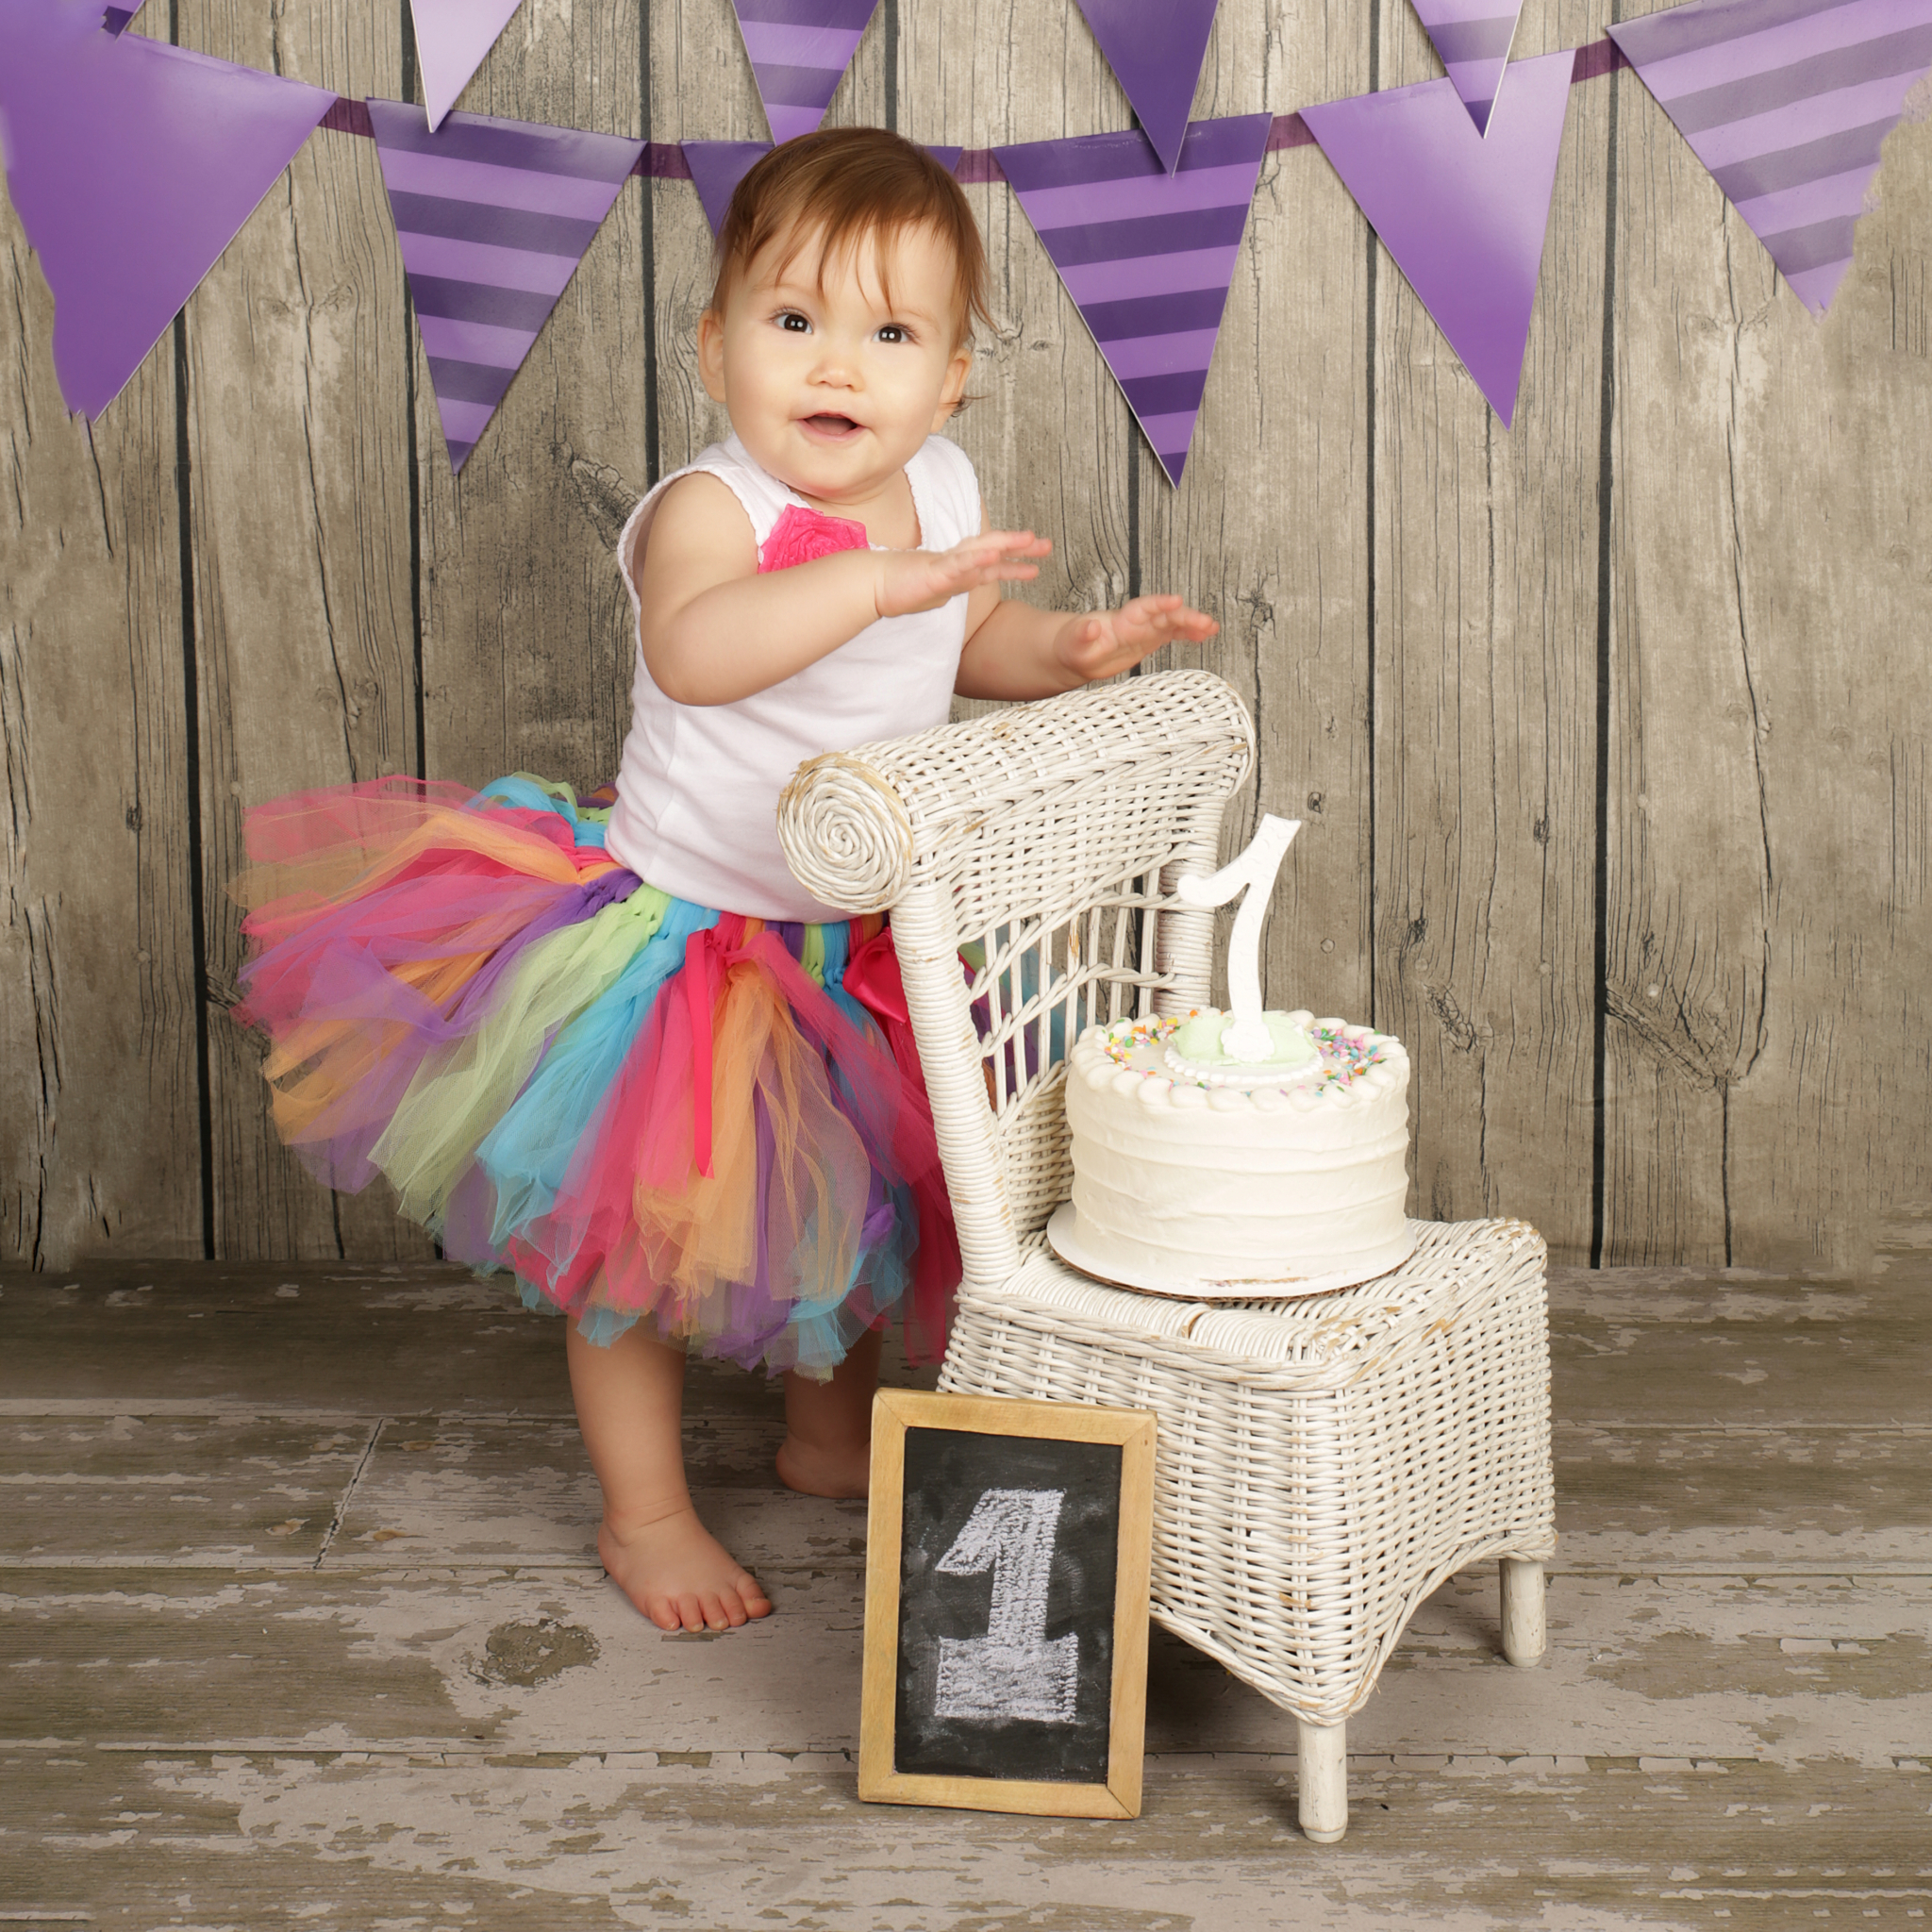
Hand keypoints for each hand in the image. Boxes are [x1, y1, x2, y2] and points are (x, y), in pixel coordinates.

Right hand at [874, 529, 1052, 619]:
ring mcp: (944, 566)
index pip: (990, 562)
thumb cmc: (895, 587)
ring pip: (980, 553)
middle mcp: (954, 563)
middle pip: (992, 551)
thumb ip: (946, 589)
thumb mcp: (931, 591)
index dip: (1014, 560)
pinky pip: (958, 566)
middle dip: (1020, 547)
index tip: (1036, 559)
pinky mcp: (932, 573)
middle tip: (1046, 543)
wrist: (869, 584)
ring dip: (1005, 545)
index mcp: (955, 569)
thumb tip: (955, 590)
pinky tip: (993, 556)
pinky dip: (976, 560)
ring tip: (1029, 540)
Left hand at [1053, 594, 1218, 681]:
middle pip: (1164, 615)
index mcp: (1120, 621)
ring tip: (1212, 628)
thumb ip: (1083, 633)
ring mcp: (1144, 631)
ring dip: (1192, 624)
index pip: (1144, 608)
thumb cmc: (1072, 645)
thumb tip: (1092, 626)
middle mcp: (1136, 622)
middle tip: (1206, 623)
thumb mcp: (1073, 642)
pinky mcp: (1148, 641)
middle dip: (1185, 617)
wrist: (1075, 652)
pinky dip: (1188, 634)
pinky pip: (1171, 634)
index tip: (1176, 601)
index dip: (1160, 604)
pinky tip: (1205, 635)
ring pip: (1172, 623)